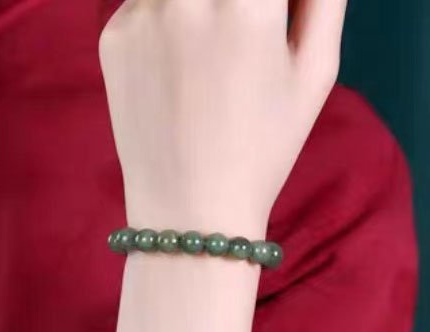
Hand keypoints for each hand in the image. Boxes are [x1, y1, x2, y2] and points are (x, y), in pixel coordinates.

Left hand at [99, 0, 345, 237]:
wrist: (189, 211)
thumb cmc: (265, 146)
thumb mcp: (317, 71)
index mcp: (249, 4)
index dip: (268, 0)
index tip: (269, 13)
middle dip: (236, 1)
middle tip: (241, 24)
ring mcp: (143, 15)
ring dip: (198, 2)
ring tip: (212, 43)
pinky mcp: (112, 35)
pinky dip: (167, 11)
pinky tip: (180, 62)